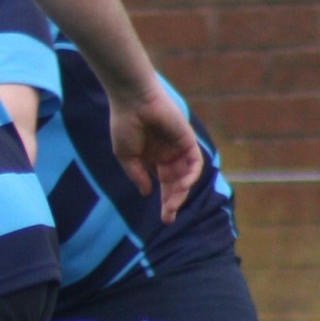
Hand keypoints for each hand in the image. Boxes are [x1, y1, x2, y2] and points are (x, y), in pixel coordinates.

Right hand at [109, 83, 204, 222]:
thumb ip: (137, 175)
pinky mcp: (187, 140)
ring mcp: (179, 148)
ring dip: (181, 192)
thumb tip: (146, 193)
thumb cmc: (125, 124)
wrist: (133, 101)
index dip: (165, 202)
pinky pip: (194, 162)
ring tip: (172, 204)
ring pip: (186, 176)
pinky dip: (191, 175)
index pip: (163, 184)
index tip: (164, 219)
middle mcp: (168, 155)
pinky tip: (182, 186)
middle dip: (173, 202)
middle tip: (168, 217)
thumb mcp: (126, 156)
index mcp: (153, 158)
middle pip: (176, 184)